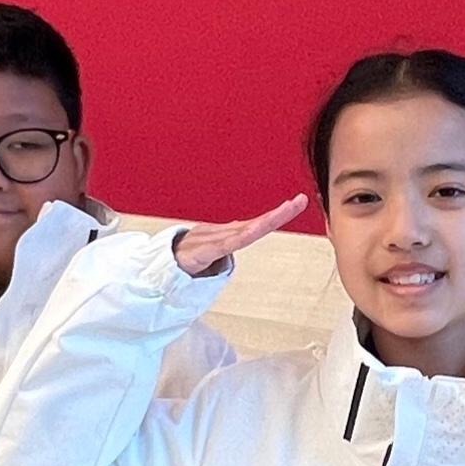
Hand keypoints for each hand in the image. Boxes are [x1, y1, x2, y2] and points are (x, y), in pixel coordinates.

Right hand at [173, 194, 307, 277]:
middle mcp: (226, 235)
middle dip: (279, 214)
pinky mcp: (205, 251)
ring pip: (246, 231)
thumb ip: (233, 238)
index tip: (297, 202)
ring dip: (267, 222)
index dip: (279, 214)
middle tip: (300, 201)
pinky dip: (242, 235)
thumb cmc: (189, 254)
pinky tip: (256, 229)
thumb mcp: (217, 246)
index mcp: (231, 235)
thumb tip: (249, 229)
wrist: (164, 263)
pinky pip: (228, 244)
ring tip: (288, 210)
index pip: (260, 223)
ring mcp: (216, 240)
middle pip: (258, 224)